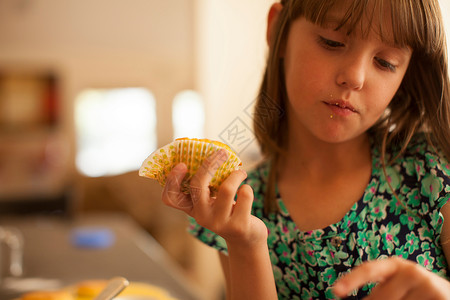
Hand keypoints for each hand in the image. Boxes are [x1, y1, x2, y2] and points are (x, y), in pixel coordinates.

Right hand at [161, 149, 267, 246]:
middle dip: (210, 164)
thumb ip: (208, 183)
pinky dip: (247, 188)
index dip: (172, 180)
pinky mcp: (238, 226)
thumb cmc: (227, 210)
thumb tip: (212, 152)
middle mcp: (201, 217)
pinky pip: (244, 195)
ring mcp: (219, 223)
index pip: (170, 198)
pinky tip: (246, 190)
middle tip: (222, 153)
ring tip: (240, 172)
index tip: (182, 164)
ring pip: (226, 189)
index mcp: (191, 208)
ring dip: (236, 175)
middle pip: (197, 186)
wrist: (245, 237)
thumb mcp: (213, 200)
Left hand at [333, 256, 449, 298]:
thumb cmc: (415, 293)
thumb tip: (345, 295)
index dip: (351, 280)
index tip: (336, 290)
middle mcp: (410, 271)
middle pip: (380, 297)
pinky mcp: (438, 297)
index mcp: (394, 265)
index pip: (368, 270)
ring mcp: (426, 284)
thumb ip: (378, 293)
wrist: (448, 295)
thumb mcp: (396, 286)